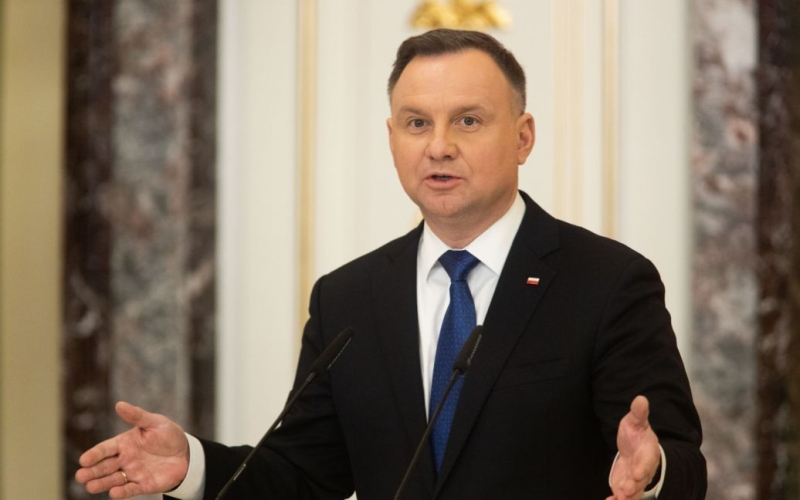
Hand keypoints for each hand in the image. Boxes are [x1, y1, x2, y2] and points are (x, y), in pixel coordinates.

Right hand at [75, 401, 189, 498]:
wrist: (186, 453)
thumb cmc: (168, 435)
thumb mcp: (154, 422)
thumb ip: (137, 416)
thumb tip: (119, 404)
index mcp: (124, 443)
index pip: (105, 449)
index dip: (94, 454)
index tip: (84, 460)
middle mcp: (125, 459)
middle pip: (104, 466)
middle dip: (92, 472)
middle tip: (80, 476)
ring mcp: (133, 473)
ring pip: (113, 479)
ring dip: (102, 483)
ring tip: (90, 486)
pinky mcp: (143, 485)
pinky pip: (131, 489)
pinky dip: (122, 492)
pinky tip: (114, 493)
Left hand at [606, 396, 660, 499]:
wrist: (635, 446)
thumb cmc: (637, 433)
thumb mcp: (636, 421)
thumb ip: (638, 413)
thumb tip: (640, 398)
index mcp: (648, 453)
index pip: (646, 462)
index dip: (642, 468)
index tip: (636, 474)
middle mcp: (644, 469)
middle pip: (640, 480)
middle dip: (633, 487)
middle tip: (625, 492)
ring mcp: (635, 479)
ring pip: (633, 491)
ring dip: (626, 496)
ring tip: (618, 499)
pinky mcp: (626, 484)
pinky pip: (623, 494)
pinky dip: (616, 499)